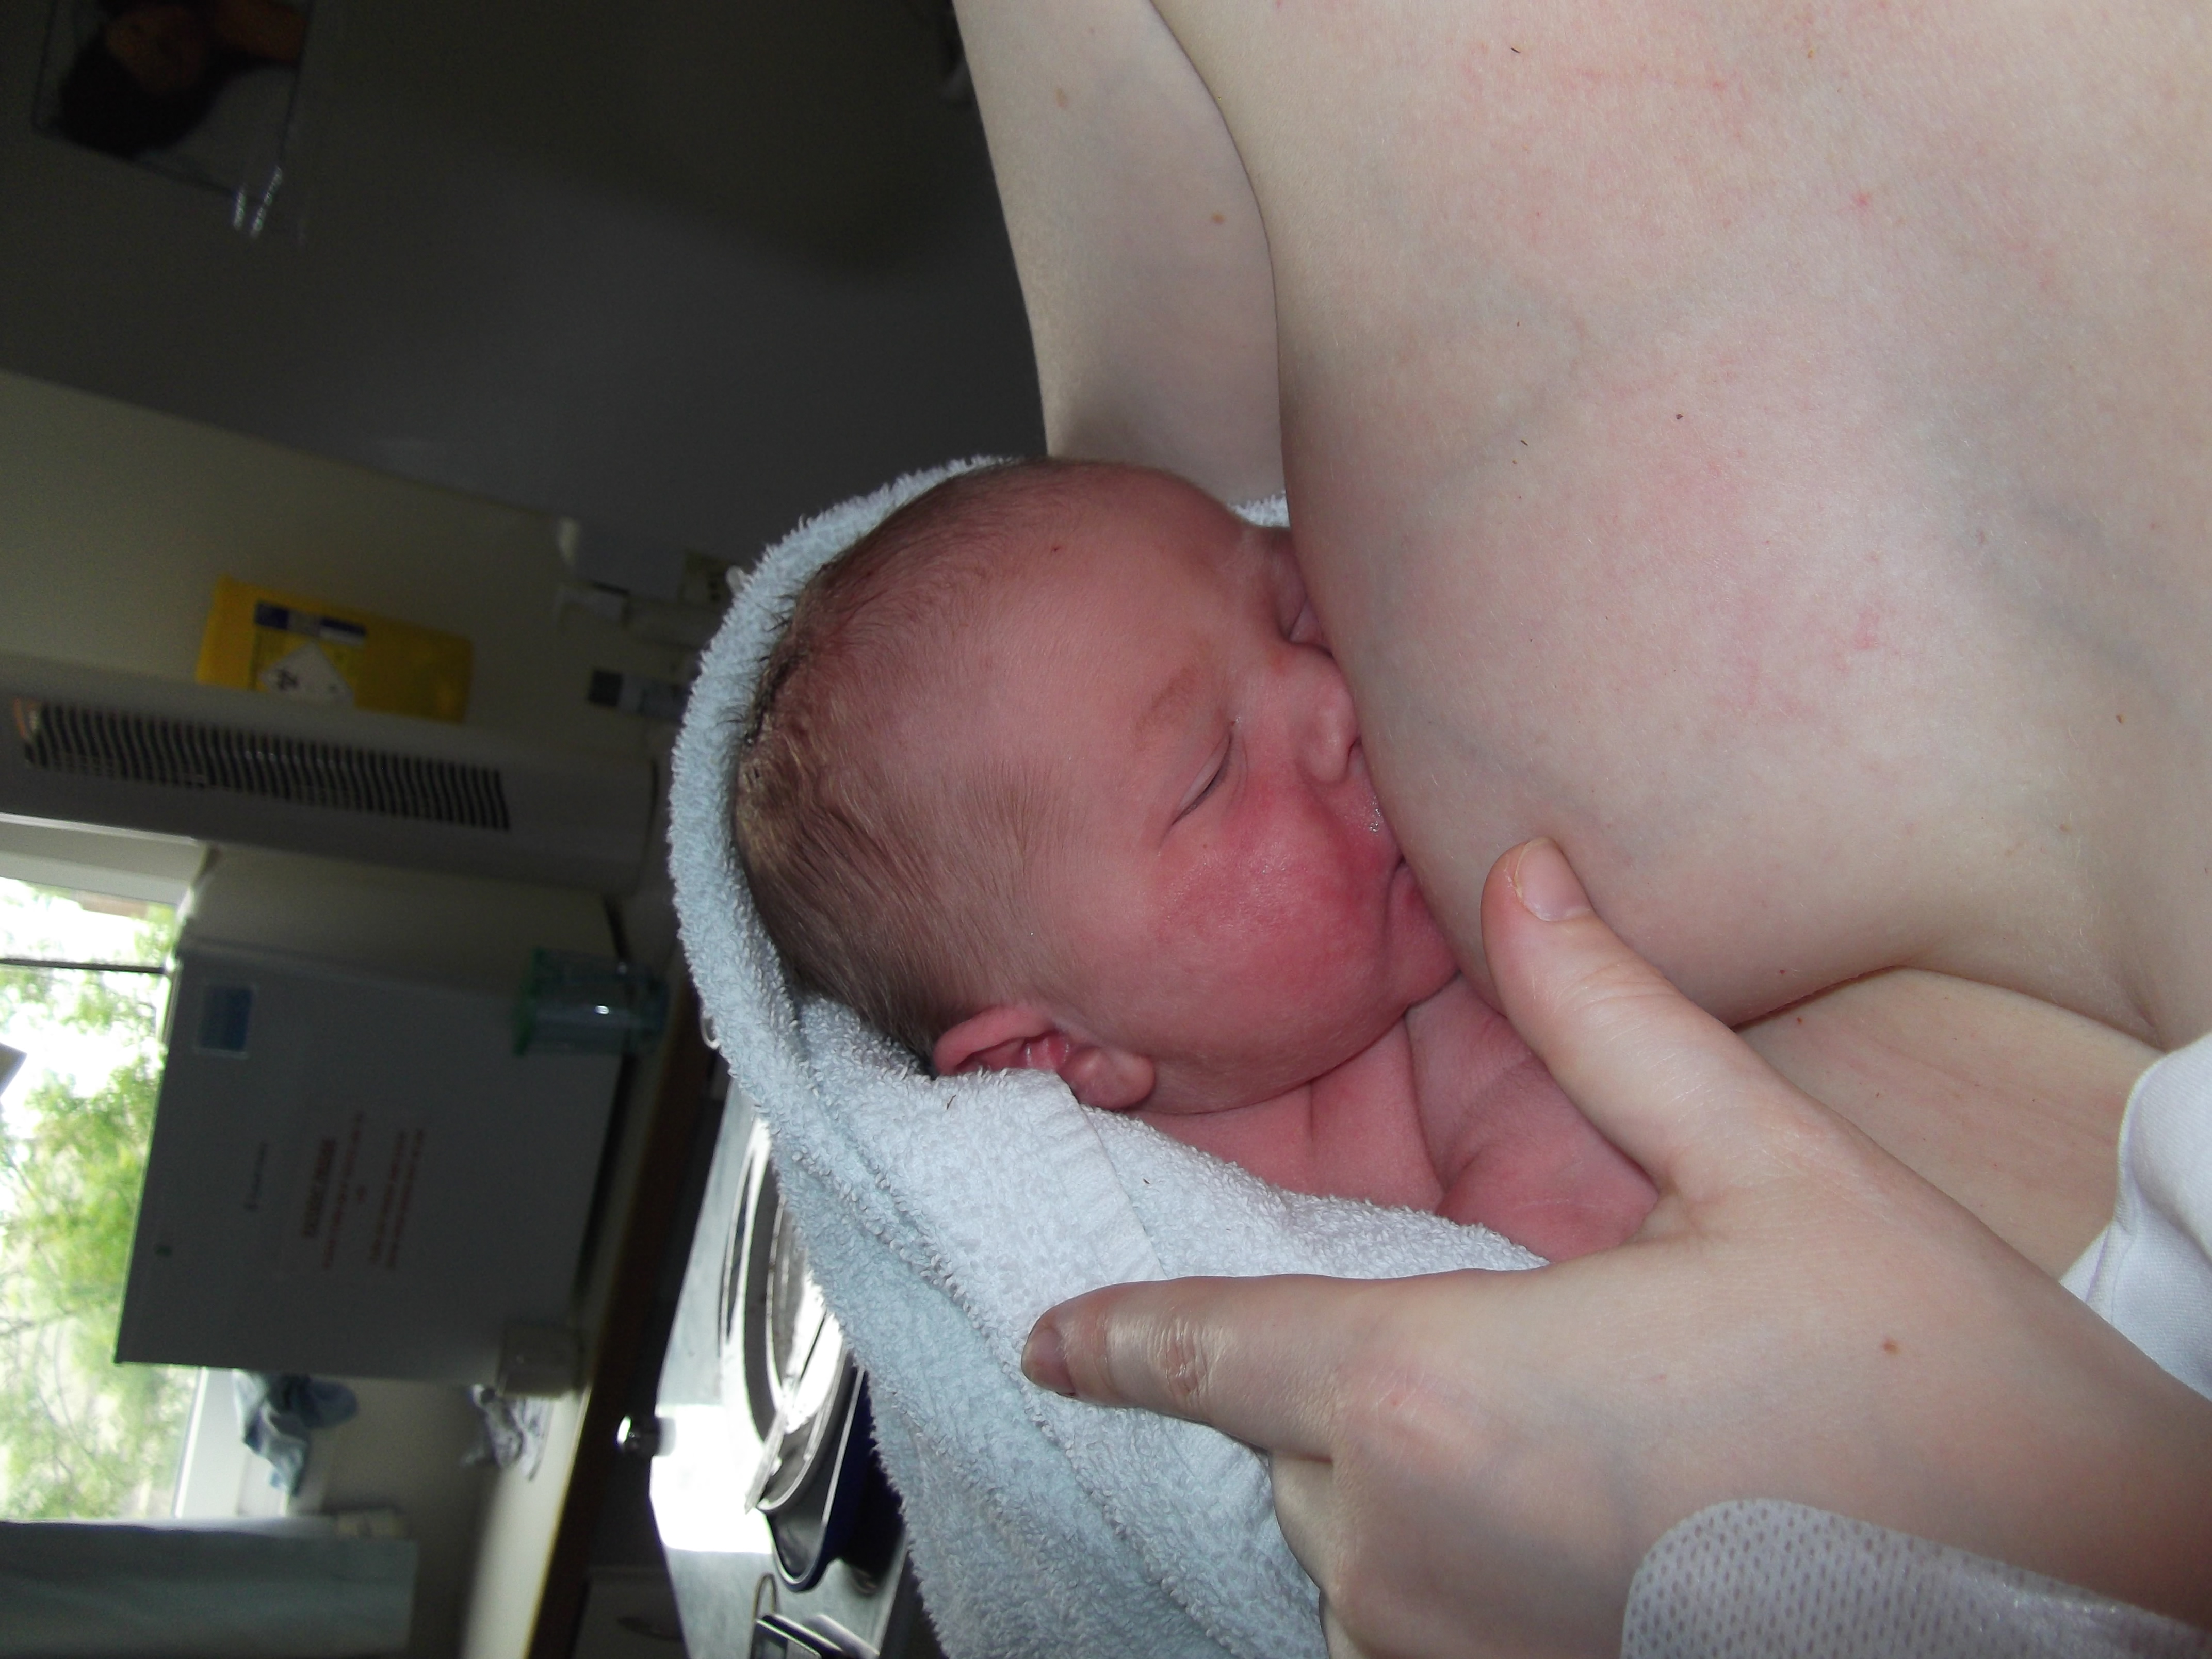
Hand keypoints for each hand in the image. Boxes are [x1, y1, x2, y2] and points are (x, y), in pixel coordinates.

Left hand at [1022, 840, 2211, 1657]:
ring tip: (1575, 1435)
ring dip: (1412, 1472)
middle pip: (1295, 1438)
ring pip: (1351, 1537)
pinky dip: (1450, 1555)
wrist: (2089, 1602)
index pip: (1207, 1351)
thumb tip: (1524, 870)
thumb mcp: (1767, 1170)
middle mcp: (1407, 1551)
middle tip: (1504, 1338)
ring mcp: (1452, 1655)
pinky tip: (1583, 1512)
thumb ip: (1608, 1022)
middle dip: (1351, 1375)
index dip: (1119, 1336)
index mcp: (1434, 1397)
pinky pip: (1411, 1617)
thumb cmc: (1933, 1394)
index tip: (1052, 1338)